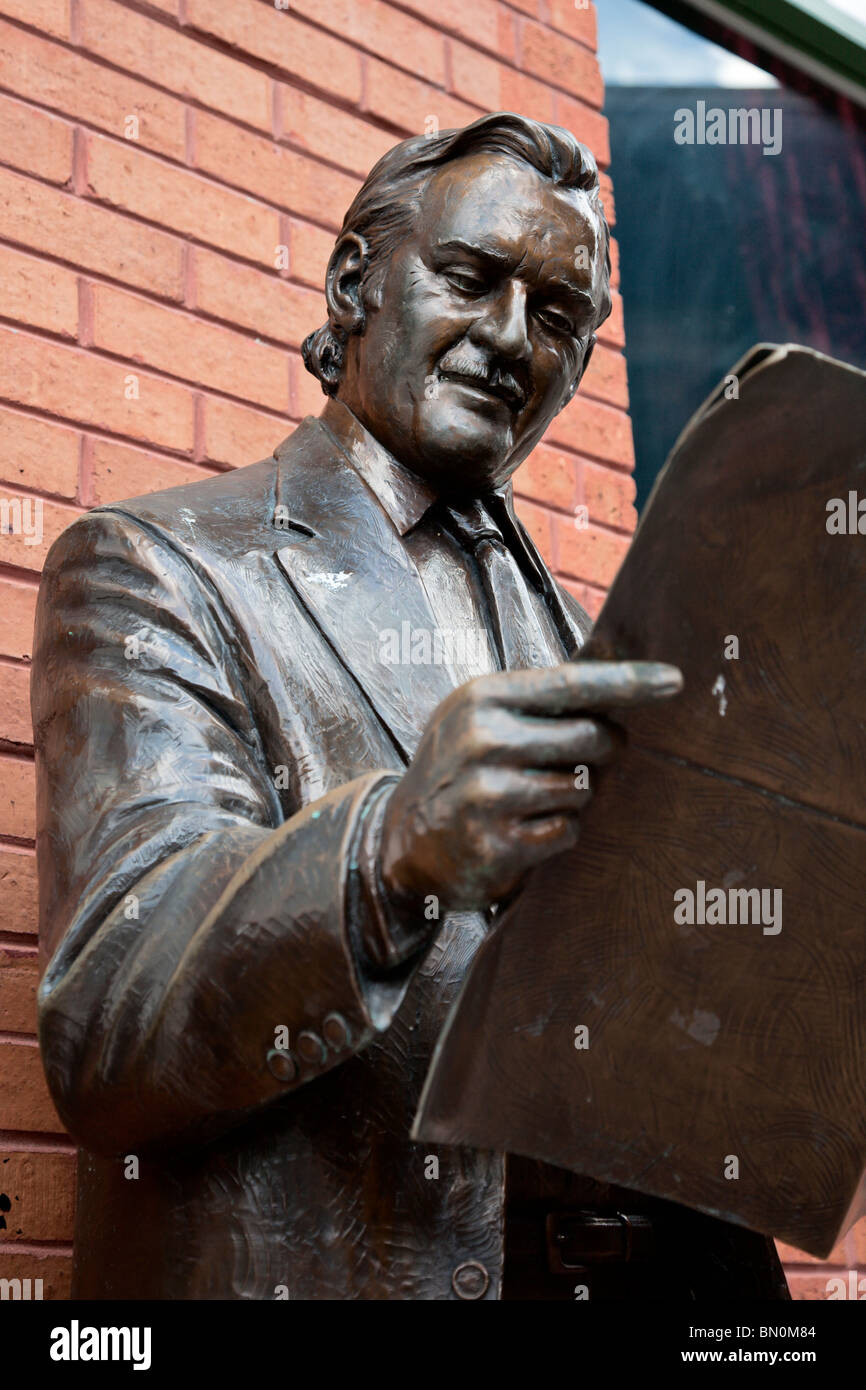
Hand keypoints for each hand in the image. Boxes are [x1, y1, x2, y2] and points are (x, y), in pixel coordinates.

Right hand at [379, 660, 681, 912]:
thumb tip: (616, 659)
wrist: (403, 839)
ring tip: (534, 799)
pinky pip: (567, 830)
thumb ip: (542, 696)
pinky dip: (560, 831)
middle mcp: (482, 738)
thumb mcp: (484, 715)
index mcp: (483, 697)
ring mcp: (486, 792)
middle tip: (585, 759)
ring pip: (582, 788)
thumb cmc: (461, 766)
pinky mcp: (495, 842)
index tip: (676, 681)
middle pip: (591, 738)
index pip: (572, 684)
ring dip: (574, 796)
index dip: (629, 682)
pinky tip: (526, 830)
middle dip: (603, 751)